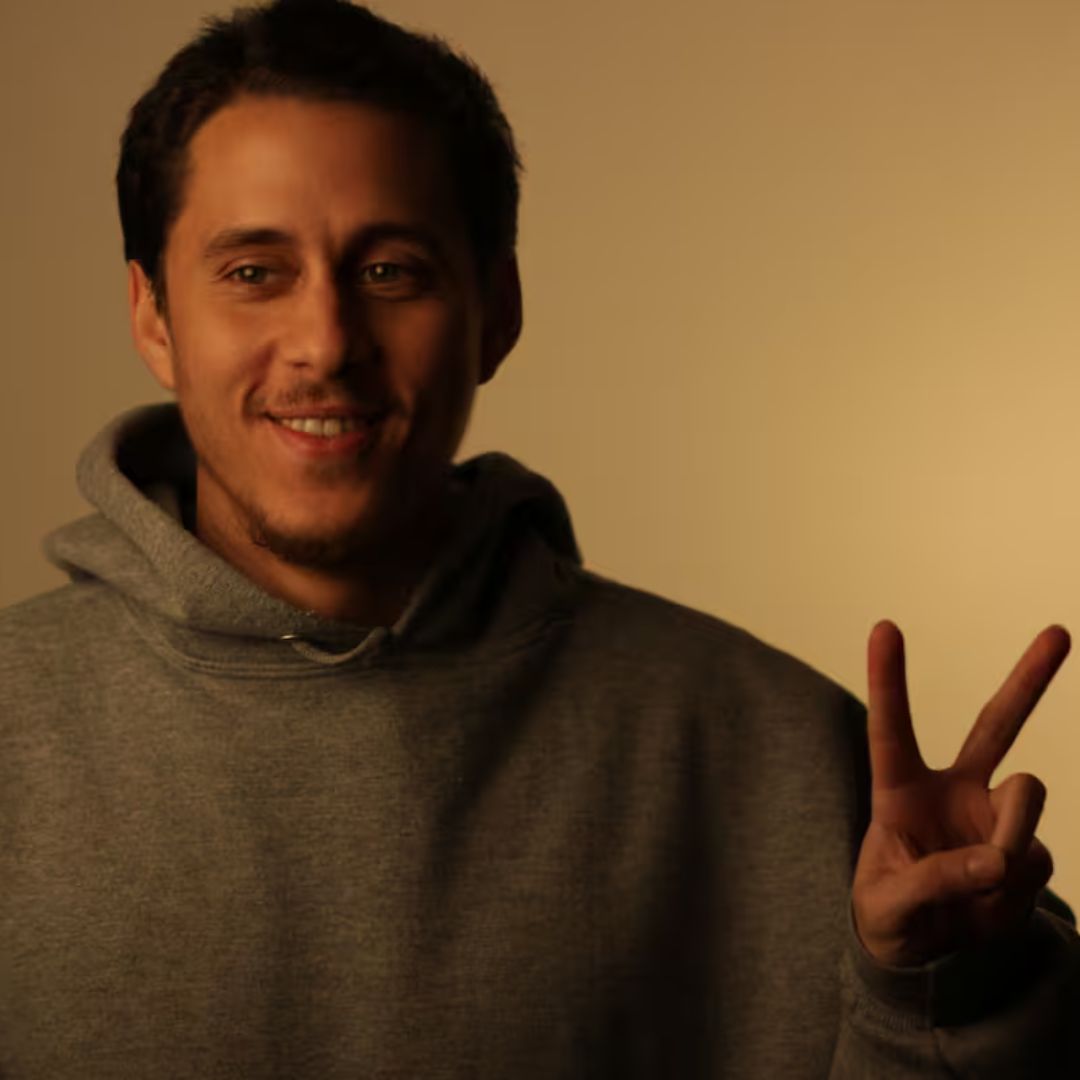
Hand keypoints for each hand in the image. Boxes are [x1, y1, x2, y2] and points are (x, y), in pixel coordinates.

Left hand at [851, 620, 1069, 967]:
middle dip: (1028, 678)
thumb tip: (995, 861)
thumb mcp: (887, 905)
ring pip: (1026, 797)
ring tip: (986, 879)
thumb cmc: (886, 913)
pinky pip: (1036, 861)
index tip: (883, 627)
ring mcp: (994, 820)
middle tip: (1058, 632)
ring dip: (1013, 834)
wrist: (921, 954)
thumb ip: (933, 881)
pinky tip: (987, 908)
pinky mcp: (1025, 855)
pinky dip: (1015, 892)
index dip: (887, 679)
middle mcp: (953, 792)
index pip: (891, 728)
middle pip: (995, 725)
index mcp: (899, 790)